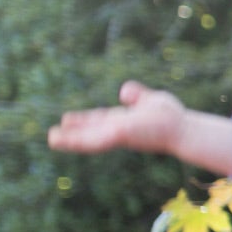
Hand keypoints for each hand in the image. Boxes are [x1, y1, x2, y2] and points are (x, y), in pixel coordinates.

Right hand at [48, 81, 186, 157]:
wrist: (181, 129)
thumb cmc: (171, 117)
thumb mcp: (151, 100)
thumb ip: (137, 95)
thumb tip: (124, 90)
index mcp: (123, 121)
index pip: (98, 120)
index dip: (82, 121)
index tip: (65, 120)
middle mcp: (117, 129)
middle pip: (90, 131)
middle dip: (73, 133)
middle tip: (52, 136)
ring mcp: (115, 134)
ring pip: (88, 139)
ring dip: (70, 140)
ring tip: (51, 139)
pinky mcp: (116, 136)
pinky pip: (92, 140)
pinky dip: (77, 141)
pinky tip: (62, 141)